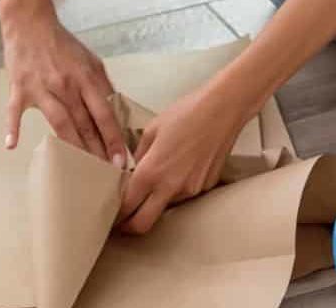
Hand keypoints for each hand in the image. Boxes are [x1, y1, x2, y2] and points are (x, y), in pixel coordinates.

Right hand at [0, 4, 127, 166]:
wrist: (30, 25)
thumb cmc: (62, 45)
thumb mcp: (90, 59)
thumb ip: (102, 84)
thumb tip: (115, 109)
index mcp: (86, 77)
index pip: (104, 113)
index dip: (114, 137)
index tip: (121, 159)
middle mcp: (66, 84)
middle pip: (84, 122)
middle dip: (97, 149)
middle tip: (106, 172)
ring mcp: (41, 88)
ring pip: (59, 122)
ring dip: (72, 145)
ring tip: (81, 167)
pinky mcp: (19, 89)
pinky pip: (15, 111)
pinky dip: (12, 127)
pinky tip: (11, 145)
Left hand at [115, 79, 251, 234]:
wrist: (224, 109)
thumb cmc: (187, 113)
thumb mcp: (152, 130)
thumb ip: (138, 157)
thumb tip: (131, 173)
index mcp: (151, 172)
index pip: (126, 208)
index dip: (115, 215)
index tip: (111, 214)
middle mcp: (170, 187)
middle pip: (142, 224)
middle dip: (129, 226)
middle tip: (124, 219)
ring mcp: (190, 190)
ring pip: (165, 208)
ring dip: (156, 201)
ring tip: (161, 176)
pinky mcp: (205, 187)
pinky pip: (184, 195)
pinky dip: (177, 188)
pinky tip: (181, 167)